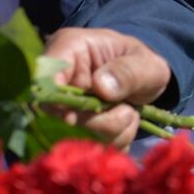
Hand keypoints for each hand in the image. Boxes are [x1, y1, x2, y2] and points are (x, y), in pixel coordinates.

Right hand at [43, 27, 172, 147]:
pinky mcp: (80, 127)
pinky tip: (126, 123)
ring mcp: (70, 105)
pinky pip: (91, 144)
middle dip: (97, 121)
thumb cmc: (142, 64)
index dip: (53, 97)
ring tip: (131, 112)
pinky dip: (114, 140)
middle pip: (60, 110)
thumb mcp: (146, 63)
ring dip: (111, 130)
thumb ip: (128, 72)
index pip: (47, 70)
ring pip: (78, 132)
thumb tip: (101, 87)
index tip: (71, 118)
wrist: (146, 80)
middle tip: (127, 112)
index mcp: (73, 49)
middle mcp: (64, 78)